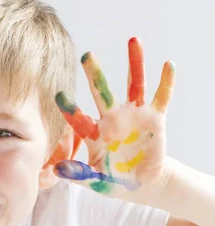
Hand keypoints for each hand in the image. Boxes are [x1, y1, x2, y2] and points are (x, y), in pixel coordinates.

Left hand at [53, 37, 175, 200]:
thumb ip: (78, 174)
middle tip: (86, 55)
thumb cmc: (114, 180)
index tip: (59, 95)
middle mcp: (112, 118)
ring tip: (133, 40)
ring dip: (134, 63)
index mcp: (94, 133)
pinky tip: (168, 65)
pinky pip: (162, 97)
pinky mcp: (155, 118)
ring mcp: (134, 115)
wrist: (142, 184)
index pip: (78, 119)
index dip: (69, 108)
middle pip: (102, 92)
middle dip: (95, 74)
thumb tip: (56, 170)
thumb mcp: (96, 181)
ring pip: (134, 84)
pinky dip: (166, 81)